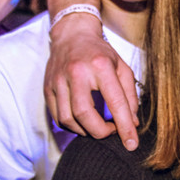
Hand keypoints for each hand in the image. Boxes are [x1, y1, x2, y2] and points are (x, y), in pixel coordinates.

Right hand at [43, 13, 139, 148]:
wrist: (72, 34)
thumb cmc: (100, 53)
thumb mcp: (122, 68)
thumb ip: (130, 96)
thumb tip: (132, 123)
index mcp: (100, 66)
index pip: (115, 102)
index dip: (124, 127)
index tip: (131, 145)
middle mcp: (77, 72)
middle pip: (85, 114)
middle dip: (100, 132)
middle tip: (111, 131)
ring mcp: (58, 80)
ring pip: (68, 119)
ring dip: (85, 131)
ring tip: (97, 126)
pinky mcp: (48, 87)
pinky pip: (57, 117)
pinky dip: (71, 126)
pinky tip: (82, 122)